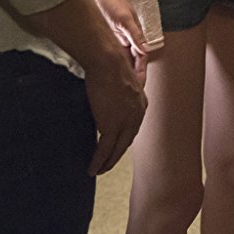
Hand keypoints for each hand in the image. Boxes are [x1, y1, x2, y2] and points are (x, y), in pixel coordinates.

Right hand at [83, 41, 147, 175]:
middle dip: (117, 154)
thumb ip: (122, 89)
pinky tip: (93, 169)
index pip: (133, 127)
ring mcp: (125, 122)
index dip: (125, 138)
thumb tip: (112, 91)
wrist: (108, 62)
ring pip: (117, 149)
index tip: (117, 146)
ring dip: (108, 162)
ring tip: (99, 170)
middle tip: (108, 164)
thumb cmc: (112, 63)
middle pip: (127, 141)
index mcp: (141, 103)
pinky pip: (104, 150)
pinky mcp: (111, 126)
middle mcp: (137, 114)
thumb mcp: (124, 79)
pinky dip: (98, 161)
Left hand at [94, 0, 148, 85]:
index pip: (141, 60)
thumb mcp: (124, 18)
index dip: (140, 75)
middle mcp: (129, 42)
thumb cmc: (113, 4)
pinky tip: (106, 79)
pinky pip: (113, 60)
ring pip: (124, 64)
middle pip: (133, 65)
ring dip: (123, 77)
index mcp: (136, 38)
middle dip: (133, 80)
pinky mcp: (110, 42)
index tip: (138, 87)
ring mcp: (120, 43)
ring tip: (119, 92)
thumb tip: (145, 49)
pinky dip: (113, 70)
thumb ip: (134, 34)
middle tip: (130, 95)